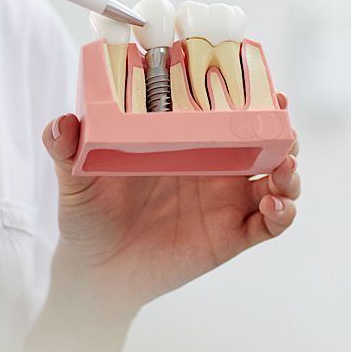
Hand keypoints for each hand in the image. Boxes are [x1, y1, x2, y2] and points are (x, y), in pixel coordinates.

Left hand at [39, 94, 300, 316]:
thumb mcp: (76, 177)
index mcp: (185, 139)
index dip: (249, 91)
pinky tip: (273, 204)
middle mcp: (214, 164)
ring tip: (282, 168)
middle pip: (264, 137)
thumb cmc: (89, 215)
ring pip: (278, 176)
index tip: (259, 79)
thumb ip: (67, 149)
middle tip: (282, 120)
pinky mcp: (233, 234)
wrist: (96, 271)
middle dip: (281, 126)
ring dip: (290, 168)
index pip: (225, 107)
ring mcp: (227, 199)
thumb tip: (60, 123)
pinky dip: (283, 211)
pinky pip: (271, 222)